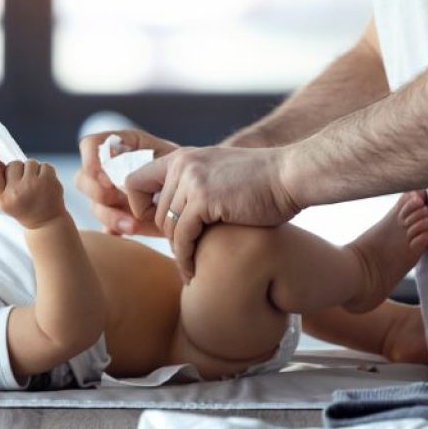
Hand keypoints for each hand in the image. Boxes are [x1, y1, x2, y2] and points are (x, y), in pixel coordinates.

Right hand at [0, 153, 66, 228]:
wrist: (46, 221)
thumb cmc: (23, 208)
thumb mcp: (6, 201)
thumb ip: (0, 183)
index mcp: (4, 199)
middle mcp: (17, 192)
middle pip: (14, 164)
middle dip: (18, 170)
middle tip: (24, 184)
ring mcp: (34, 185)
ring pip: (30, 162)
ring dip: (33, 170)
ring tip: (35, 185)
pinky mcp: (49, 180)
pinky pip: (44, 165)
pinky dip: (45, 171)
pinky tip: (45, 184)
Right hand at [74, 127, 179, 235]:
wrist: (198, 191)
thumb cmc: (186, 169)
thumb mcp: (170, 159)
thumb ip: (145, 164)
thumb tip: (117, 174)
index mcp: (121, 145)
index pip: (91, 145)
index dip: (93, 160)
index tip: (108, 177)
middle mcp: (110, 169)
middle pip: (83, 177)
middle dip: (97, 191)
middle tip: (114, 198)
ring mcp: (111, 194)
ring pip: (94, 205)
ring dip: (110, 216)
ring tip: (133, 225)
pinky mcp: (117, 216)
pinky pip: (105, 226)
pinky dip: (115, 230)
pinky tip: (129, 232)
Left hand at [124, 145, 299, 279]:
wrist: (290, 175)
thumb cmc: (262, 182)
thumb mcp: (219, 176)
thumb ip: (195, 187)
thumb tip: (175, 215)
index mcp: (183, 157)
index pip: (137, 180)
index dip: (140, 206)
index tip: (158, 225)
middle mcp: (183, 164)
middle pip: (157, 212)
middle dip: (169, 237)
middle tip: (185, 256)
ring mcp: (192, 179)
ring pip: (168, 227)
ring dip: (178, 252)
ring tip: (190, 268)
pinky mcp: (203, 198)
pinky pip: (182, 237)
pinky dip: (185, 258)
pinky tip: (194, 272)